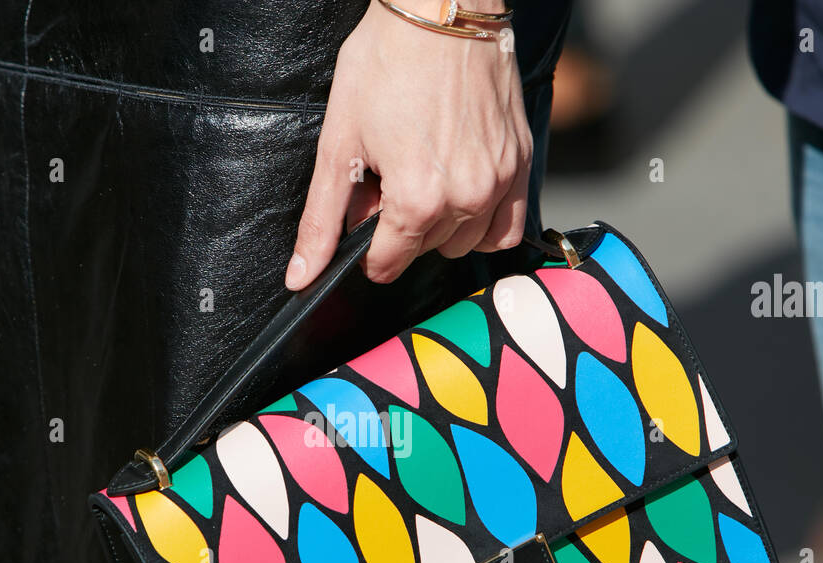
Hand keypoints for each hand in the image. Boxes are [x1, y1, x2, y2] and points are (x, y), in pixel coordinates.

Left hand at [285, 0, 531, 288]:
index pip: (386, 265)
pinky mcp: (521, 163)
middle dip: (400, 226)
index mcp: (417, 201)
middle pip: (423, 252)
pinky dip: (484, 222)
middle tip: (389, 176)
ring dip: (441, 225)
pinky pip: (507, 225)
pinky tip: (462, 192)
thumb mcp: (339, 142)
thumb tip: (301, 277)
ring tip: (424, 175)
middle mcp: (465, 200)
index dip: (365, 245)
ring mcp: (498, 183)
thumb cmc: (386, 62)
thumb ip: (322, 219)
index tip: (363, 209)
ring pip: (464, 242)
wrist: (440, 9)